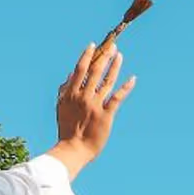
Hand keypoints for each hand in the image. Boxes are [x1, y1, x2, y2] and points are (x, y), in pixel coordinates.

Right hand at [49, 43, 136, 179]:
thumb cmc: (67, 129)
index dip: (87, 56)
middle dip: (103, 56)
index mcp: (71, 93)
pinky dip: (125, 87)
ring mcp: (95, 105)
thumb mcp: (61, 107)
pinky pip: (117, 98)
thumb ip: (64, 90)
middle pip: (95, 71)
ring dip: (114, 67)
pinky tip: (132, 78)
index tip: (93, 45)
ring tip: (120, 55)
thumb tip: (70, 74)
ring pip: (106, 81)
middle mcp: (83, 96)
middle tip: (112, 45)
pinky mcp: (106, 115)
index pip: (79, 69)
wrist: (73, 149)